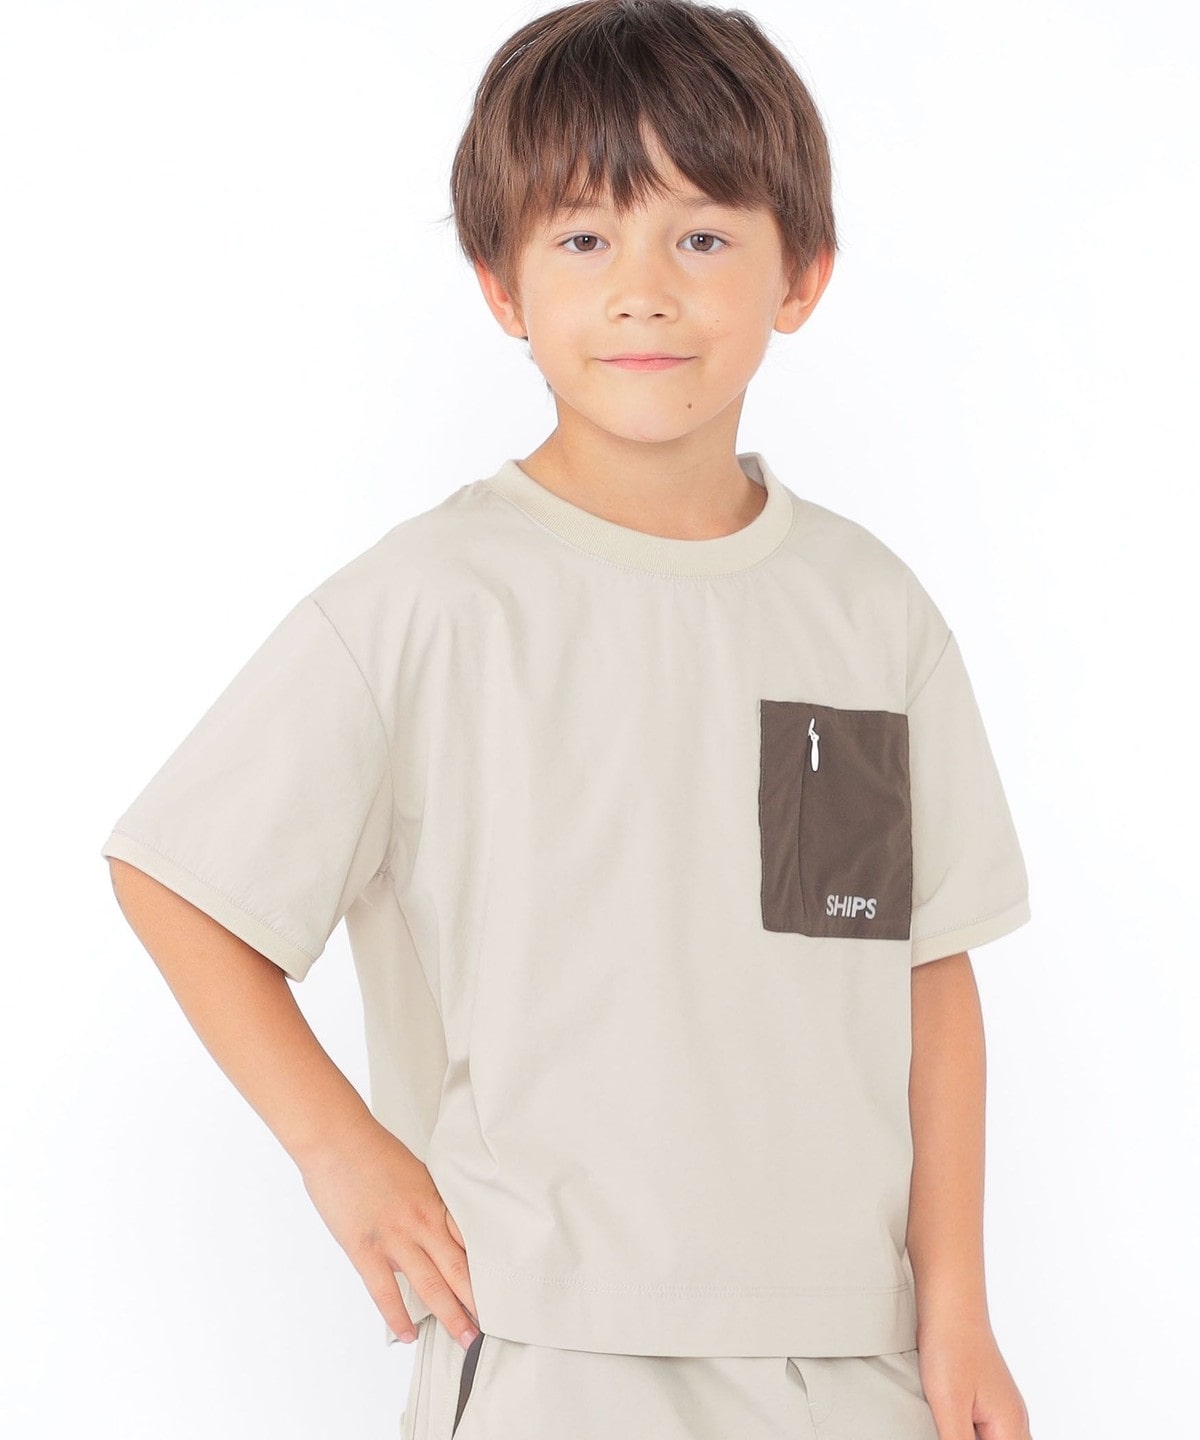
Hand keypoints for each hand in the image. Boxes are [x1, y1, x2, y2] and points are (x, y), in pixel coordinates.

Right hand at [296, 1118, 478, 1349]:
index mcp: (436, 1202)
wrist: (338, 1140)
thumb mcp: (414, 1172)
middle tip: (494, 1326)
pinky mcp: (366, 1249)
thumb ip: (427, 1202)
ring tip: (466, 1338)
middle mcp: (422, 1223)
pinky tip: (407, 1335)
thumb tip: (435, 1226)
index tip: (503, 1288)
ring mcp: (395, 1239)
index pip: (470, 1242)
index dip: (487, 1268)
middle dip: (477, 1301)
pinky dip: (397, 1317)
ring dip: (450, 1315)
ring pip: (430, 1286)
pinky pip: (385, 1292)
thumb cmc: (372, 1149)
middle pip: (458, 1269)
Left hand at [917, 1320, 1032, 1439]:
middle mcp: (1014, 1422)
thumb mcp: (948, 1405)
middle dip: (973, 1439)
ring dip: (971, 1435)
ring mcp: (1002, 1409)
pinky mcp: (986, 1399)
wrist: (950, 1300)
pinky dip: (970, 1434)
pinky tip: (951, 1427)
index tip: (956, 1434)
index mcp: (1011, 1429)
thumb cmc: (950, 1345)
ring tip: (949, 1423)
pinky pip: (988, 1432)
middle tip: (951, 1428)